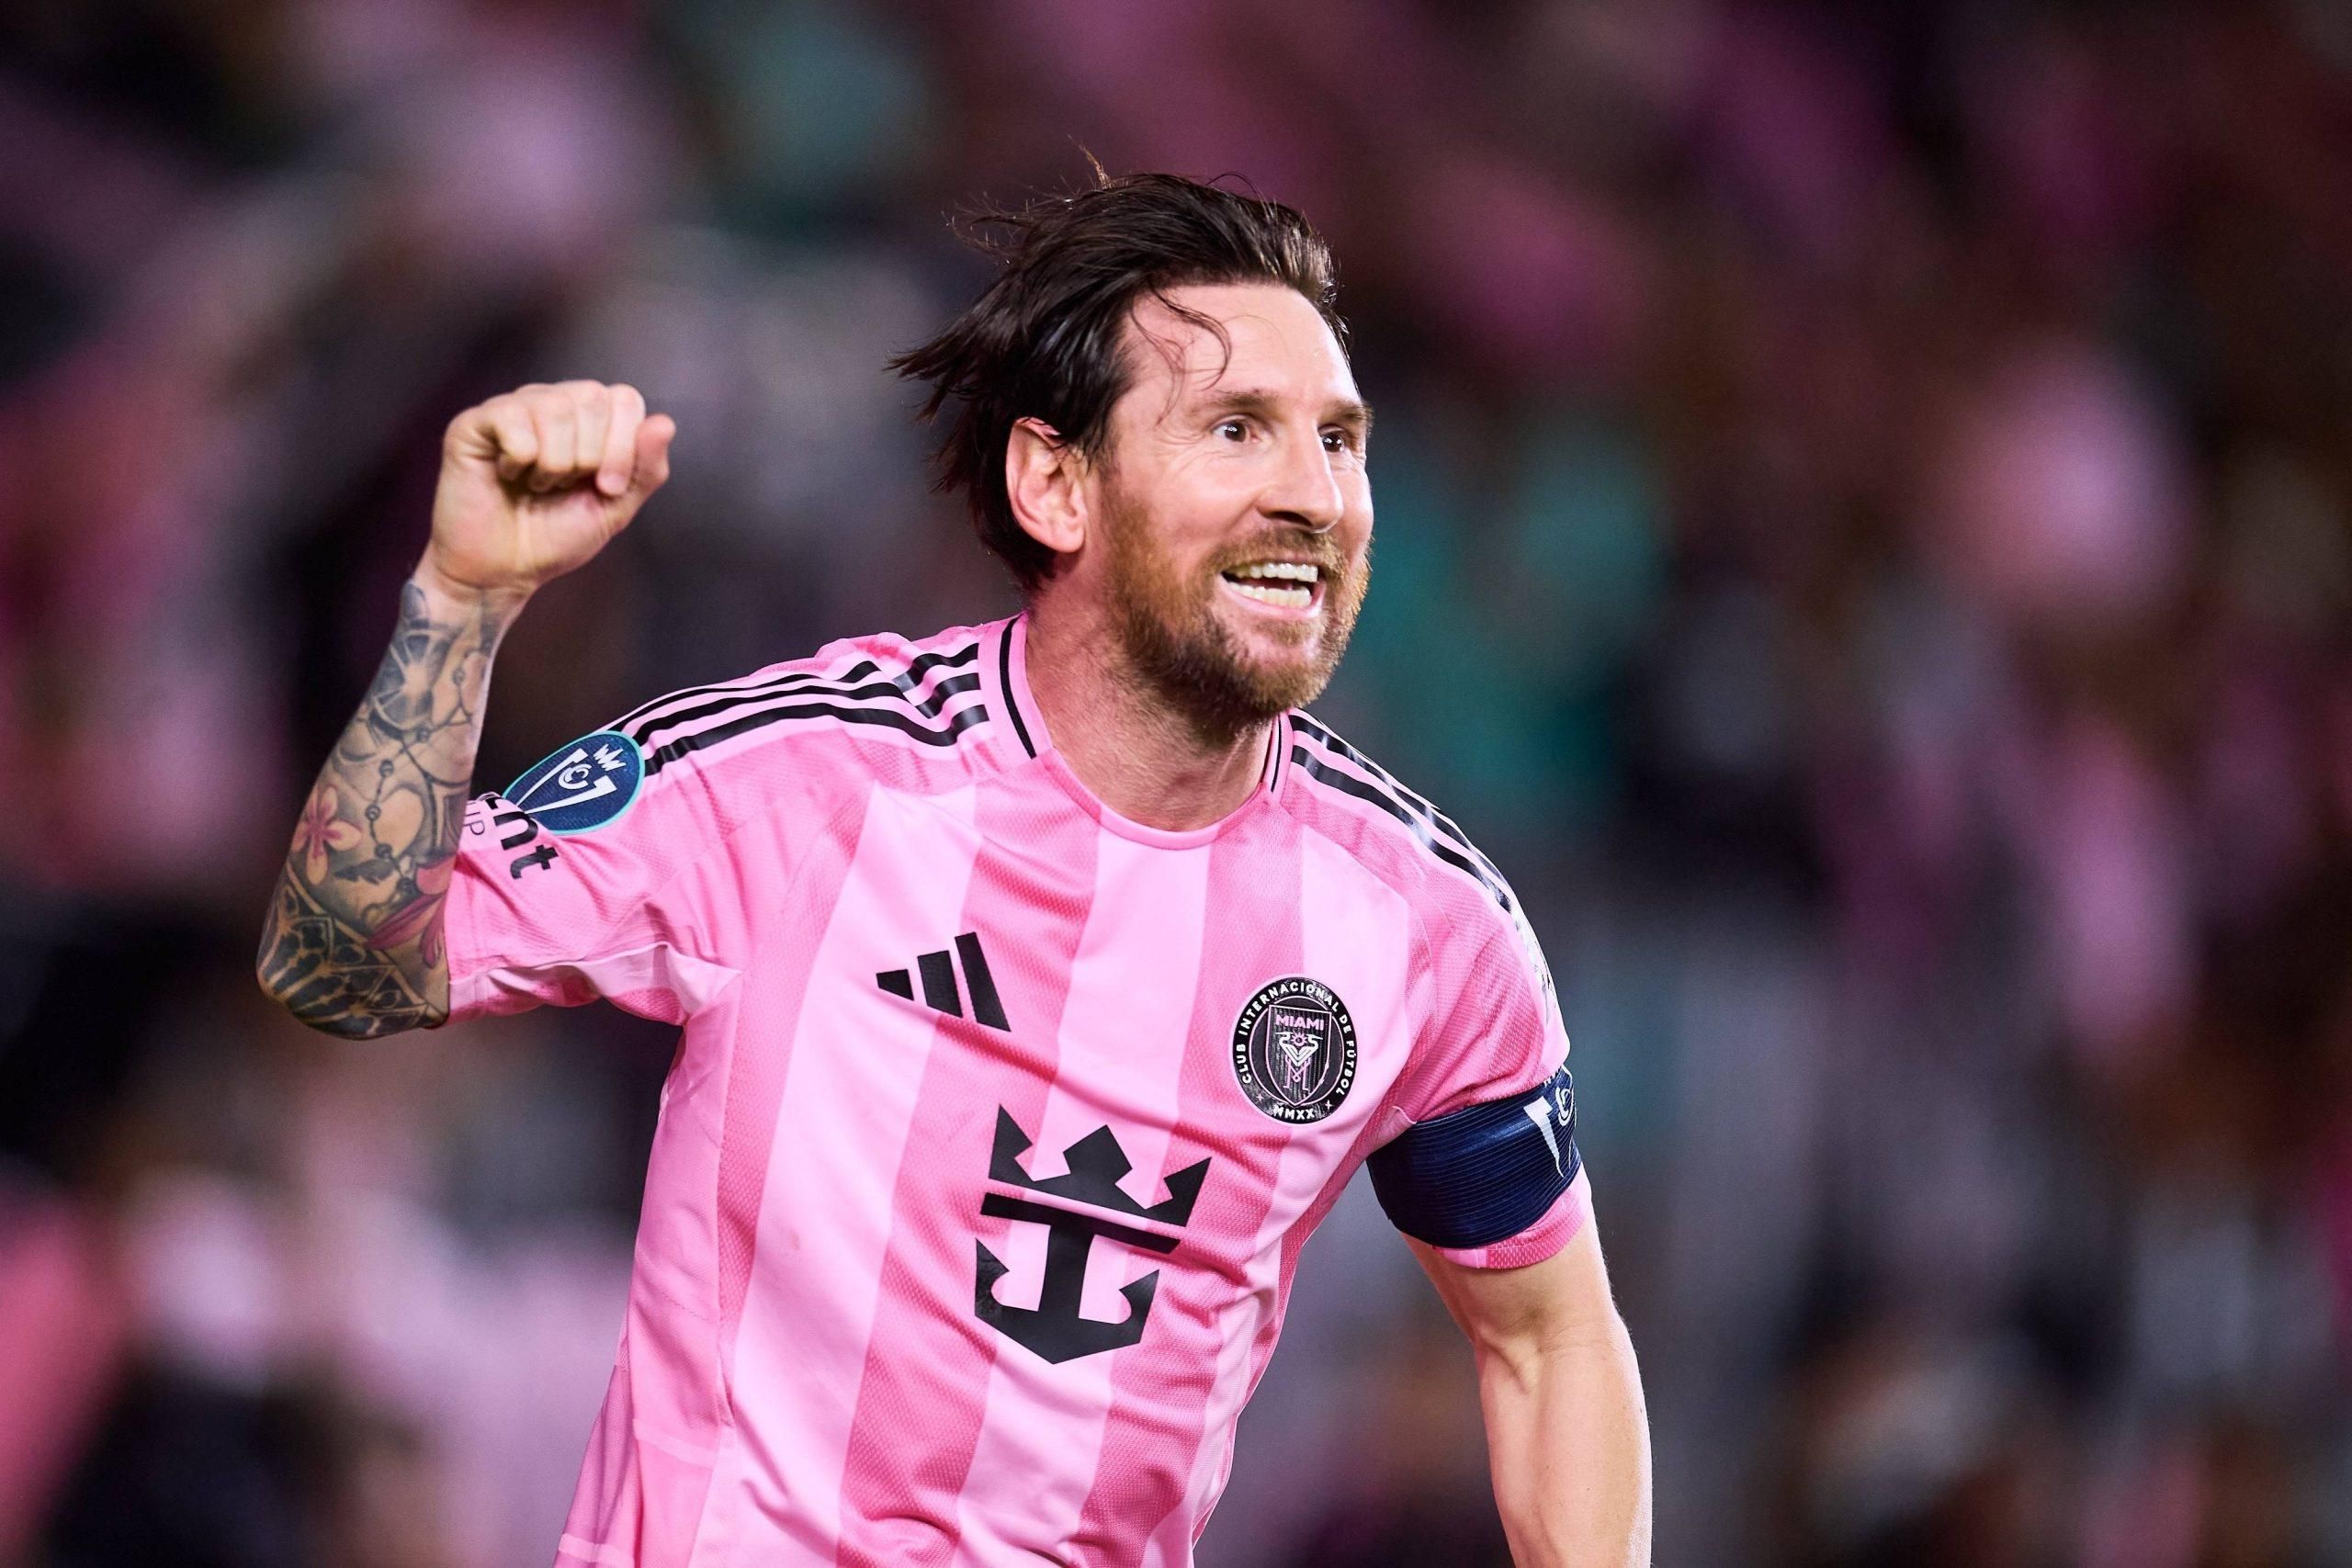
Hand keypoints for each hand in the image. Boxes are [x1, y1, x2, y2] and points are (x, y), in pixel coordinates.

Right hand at [424, 381, 675, 596]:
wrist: (504, 570)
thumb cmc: (555, 537)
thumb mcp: (615, 508)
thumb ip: (645, 469)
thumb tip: (664, 422)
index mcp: (588, 420)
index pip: (623, 399)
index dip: (624, 445)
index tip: (607, 488)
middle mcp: (551, 404)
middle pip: (593, 397)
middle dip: (592, 455)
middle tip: (566, 488)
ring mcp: (512, 409)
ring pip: (555, 408)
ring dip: (554, 463)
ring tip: (537, 484)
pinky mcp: (474, 423)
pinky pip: (512, 419)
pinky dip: (519, 459)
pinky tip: (508, 475)